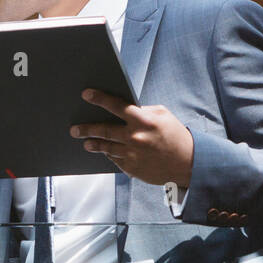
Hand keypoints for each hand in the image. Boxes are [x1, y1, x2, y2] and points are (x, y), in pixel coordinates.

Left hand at [71, 89, 194, 186]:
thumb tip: (121, 108)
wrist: (189, 163)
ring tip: (86, 142)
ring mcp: (132, 155)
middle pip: (104, 131)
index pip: (117, 106)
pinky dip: (111, 154)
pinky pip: (115, 159)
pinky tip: (106, 151)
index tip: (86, 94)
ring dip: (94, 144)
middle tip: (74, 129)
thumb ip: (142, 110)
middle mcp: (135, 138)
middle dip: (86, 129)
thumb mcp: (162, 116)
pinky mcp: (131, 168)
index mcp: (144, 121)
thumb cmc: (175, 135)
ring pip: (106, 147)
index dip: (100, 99)